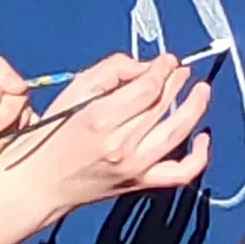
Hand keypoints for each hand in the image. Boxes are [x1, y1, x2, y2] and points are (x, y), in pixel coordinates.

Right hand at [4, 53, 214, 207]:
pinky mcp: (140, 182)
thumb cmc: (51, 135)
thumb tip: (144, 65)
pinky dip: (199, 156)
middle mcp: (121, 144)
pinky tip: (203, 137)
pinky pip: (180, 172)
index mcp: (100, 119)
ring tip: (201, 91)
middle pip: (162, 105)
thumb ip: (110, 71)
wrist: (41, 182)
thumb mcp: (73, 91)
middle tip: (181, 71)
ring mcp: (134, 167)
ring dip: (195, 107)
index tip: (168, 60)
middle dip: (177, 82)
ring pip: (177, 132)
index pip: (148, 88)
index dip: (163, 70)